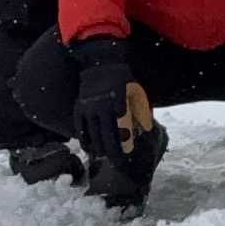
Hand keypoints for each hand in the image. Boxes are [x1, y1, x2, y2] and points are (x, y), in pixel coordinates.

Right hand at [74, 38, 132, 163]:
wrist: (100, 63)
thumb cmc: (123, 79)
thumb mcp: (137, 91)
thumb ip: (142, 111)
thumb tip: (146, 131)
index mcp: (119, 101)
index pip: (122, 127)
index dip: (125, 142)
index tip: (129, 151)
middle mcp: (102, 105)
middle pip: (107, 135)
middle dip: (113, 151)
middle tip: (118, 162)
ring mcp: (89, 107)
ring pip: (93, 134)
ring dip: (100, 148)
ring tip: (106, 157)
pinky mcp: (78, 108)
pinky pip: (80, 129)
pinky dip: (85, 141)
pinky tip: (91, 149)